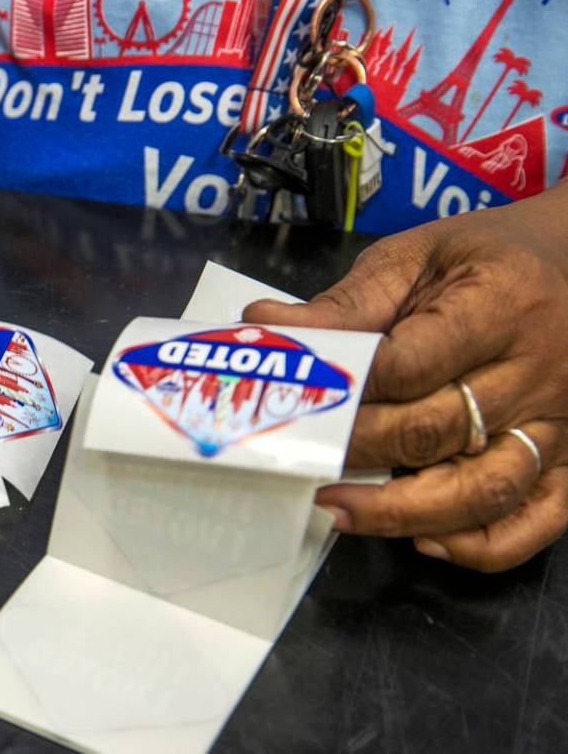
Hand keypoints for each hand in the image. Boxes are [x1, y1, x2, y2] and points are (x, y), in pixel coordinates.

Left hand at [244, 190, 567, 572]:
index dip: (346, 393)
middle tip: (299, 459)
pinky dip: (480, 545)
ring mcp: (564, 423)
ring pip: (484, 490)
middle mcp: (541, 371)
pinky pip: (536, 520)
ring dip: (403, 512)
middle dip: (356, 451)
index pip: (408, 366)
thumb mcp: (418, 256)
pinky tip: (425, 540)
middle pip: (436, 431)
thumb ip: (347, 303)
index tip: (297, 404)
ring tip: (337, 510)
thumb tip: (263, 326)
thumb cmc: (491, 257)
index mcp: (501, 304)